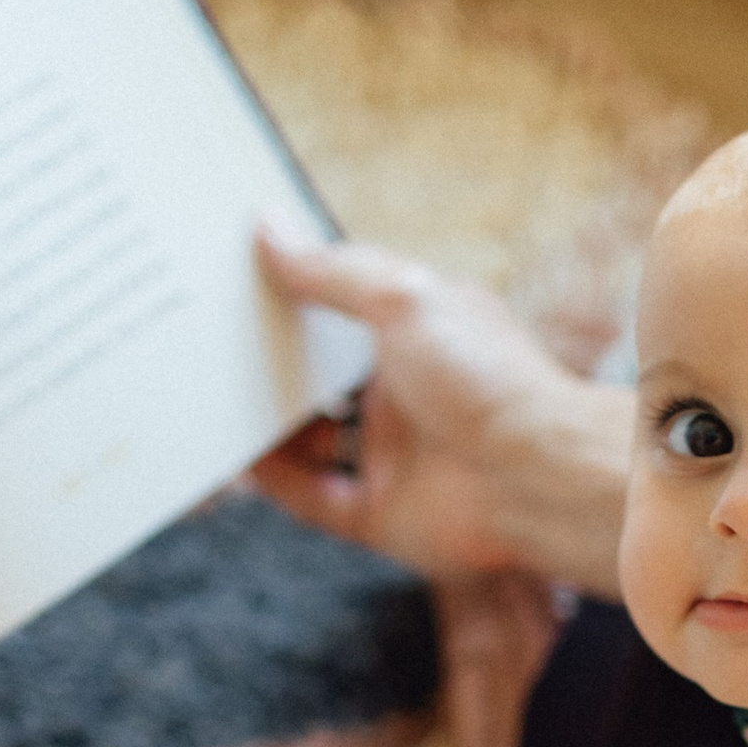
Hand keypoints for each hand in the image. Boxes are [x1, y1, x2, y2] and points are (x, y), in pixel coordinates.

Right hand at [251, 230, 631, 593]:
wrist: (536, 478)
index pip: (345, 310)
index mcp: (417, 336)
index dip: (298, 297)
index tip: (242, 284)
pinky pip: (315, 498)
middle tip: (211, 346)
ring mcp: (393, 457)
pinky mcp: (383, 515)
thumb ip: (334, 272)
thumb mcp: (403, 300)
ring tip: (213, 402)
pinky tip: (241, 460)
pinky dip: (277, 483)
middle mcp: (405, 397)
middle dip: (272, 365)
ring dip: (267, 426)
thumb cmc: (489, 380)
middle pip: (322, 380)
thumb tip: (272, 231)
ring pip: (312, 442)